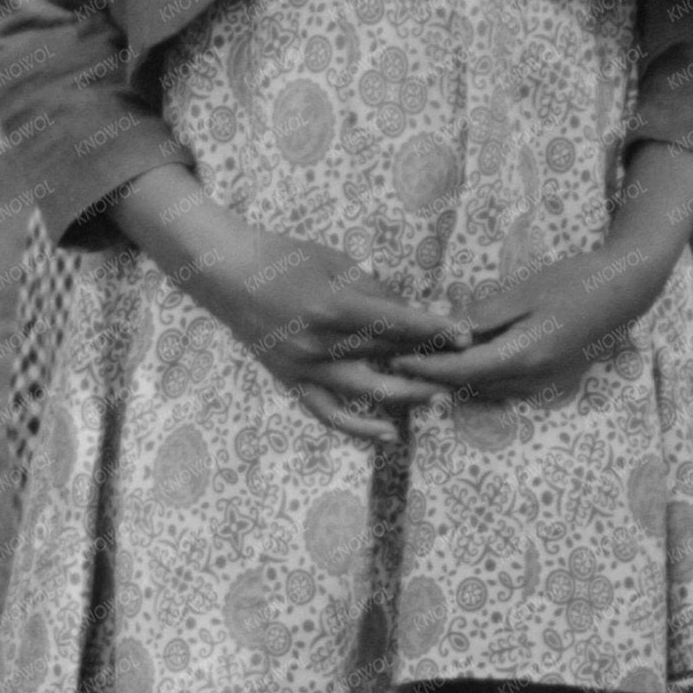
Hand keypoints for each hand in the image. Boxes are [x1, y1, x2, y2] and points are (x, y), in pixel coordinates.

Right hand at [115, 167, 467, 445]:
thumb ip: (372, 288)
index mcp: (332, 304)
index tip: (465, 336)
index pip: (396, 322)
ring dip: (407, 395)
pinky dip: (358, 428)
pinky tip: (388, 436)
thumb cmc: (282, 257)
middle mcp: (319, 340)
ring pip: (366, 388)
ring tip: (440, 399)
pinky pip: (327, 412)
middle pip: (386, 355)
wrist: (226, 273)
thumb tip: (409, 311)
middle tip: (462, 367)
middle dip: (428, 360)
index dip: (434, 329)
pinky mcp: (291, 380)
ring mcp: (304, 365)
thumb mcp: (333, 260)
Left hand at [391, 143, 692, 399]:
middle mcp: (532, 378)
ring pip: (485, 387)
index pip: (461, 370)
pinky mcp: (549, 376)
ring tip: (416, 361)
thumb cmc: (574, 282)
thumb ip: (483, 316)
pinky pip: (503, 383)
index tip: (394, 359)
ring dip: (452, 378)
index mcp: (524, 356)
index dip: (425, 367)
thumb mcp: (522, 292)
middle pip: (469, 384)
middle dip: (431, 376)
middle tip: (394, 362)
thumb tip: (446, 329)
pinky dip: (476, 375)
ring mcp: (544, 381)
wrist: (625, 290)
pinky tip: (457, 360)